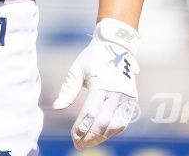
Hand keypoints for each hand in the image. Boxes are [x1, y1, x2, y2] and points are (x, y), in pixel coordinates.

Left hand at [52, 18, 139, 149]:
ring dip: (101, 136)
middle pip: (103, 122)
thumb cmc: (93, 57)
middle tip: (78, 144)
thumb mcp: (77, 69)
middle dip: (90, 136)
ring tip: (89, 142)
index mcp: (102, 83)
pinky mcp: (132, 98)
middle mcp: (116, 91)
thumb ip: (68, 89)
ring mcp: (126, 95)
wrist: (116, 44)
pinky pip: (124, 120)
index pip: (91, 111)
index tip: (72, 136)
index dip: (81, 127)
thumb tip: (56, 107)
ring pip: (114, 124)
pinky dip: (113, 130)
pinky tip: (103, 135)